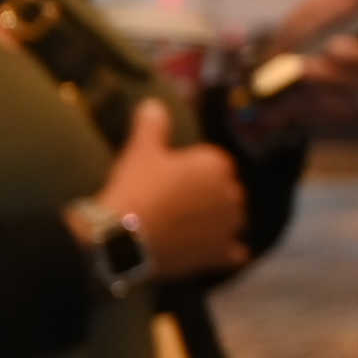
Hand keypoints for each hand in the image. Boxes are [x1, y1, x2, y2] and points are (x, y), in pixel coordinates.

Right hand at [97, 99, 249, 285]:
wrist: (124, 238)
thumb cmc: (135, 188)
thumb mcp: (140, 150)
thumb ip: (152, 125)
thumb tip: (154, 104)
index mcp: (217, 164)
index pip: (214, 163)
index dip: (192, 171)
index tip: (170, 178)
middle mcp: (232, 193)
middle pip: (225, 192)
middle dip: (208, 196)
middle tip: (175, 203)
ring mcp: (230, 226)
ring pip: (232, 220)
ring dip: (217, 222)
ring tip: (187, 227)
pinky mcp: (221, 253)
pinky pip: (234, 251)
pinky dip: (224, 251)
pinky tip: (207, 249)